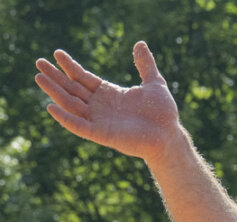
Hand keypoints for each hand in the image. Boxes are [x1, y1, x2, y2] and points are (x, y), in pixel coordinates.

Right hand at [35, 42, 180, 162]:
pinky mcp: (102, 134)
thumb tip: (140, 44)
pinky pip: (79, 126)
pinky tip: (51, 106)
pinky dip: (65, 118)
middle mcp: (100, 106)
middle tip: (39, 63)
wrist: (170, 135)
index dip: (70, 66)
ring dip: (55, 92)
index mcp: (109, 94)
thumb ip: (145, 65)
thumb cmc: (163, 113)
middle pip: (72, 89)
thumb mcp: (154, 83)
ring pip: (71, 104)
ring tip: (39, 78)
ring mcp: (99, 121)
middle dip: (55, 77)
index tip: (57, 53)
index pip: (84, 78)